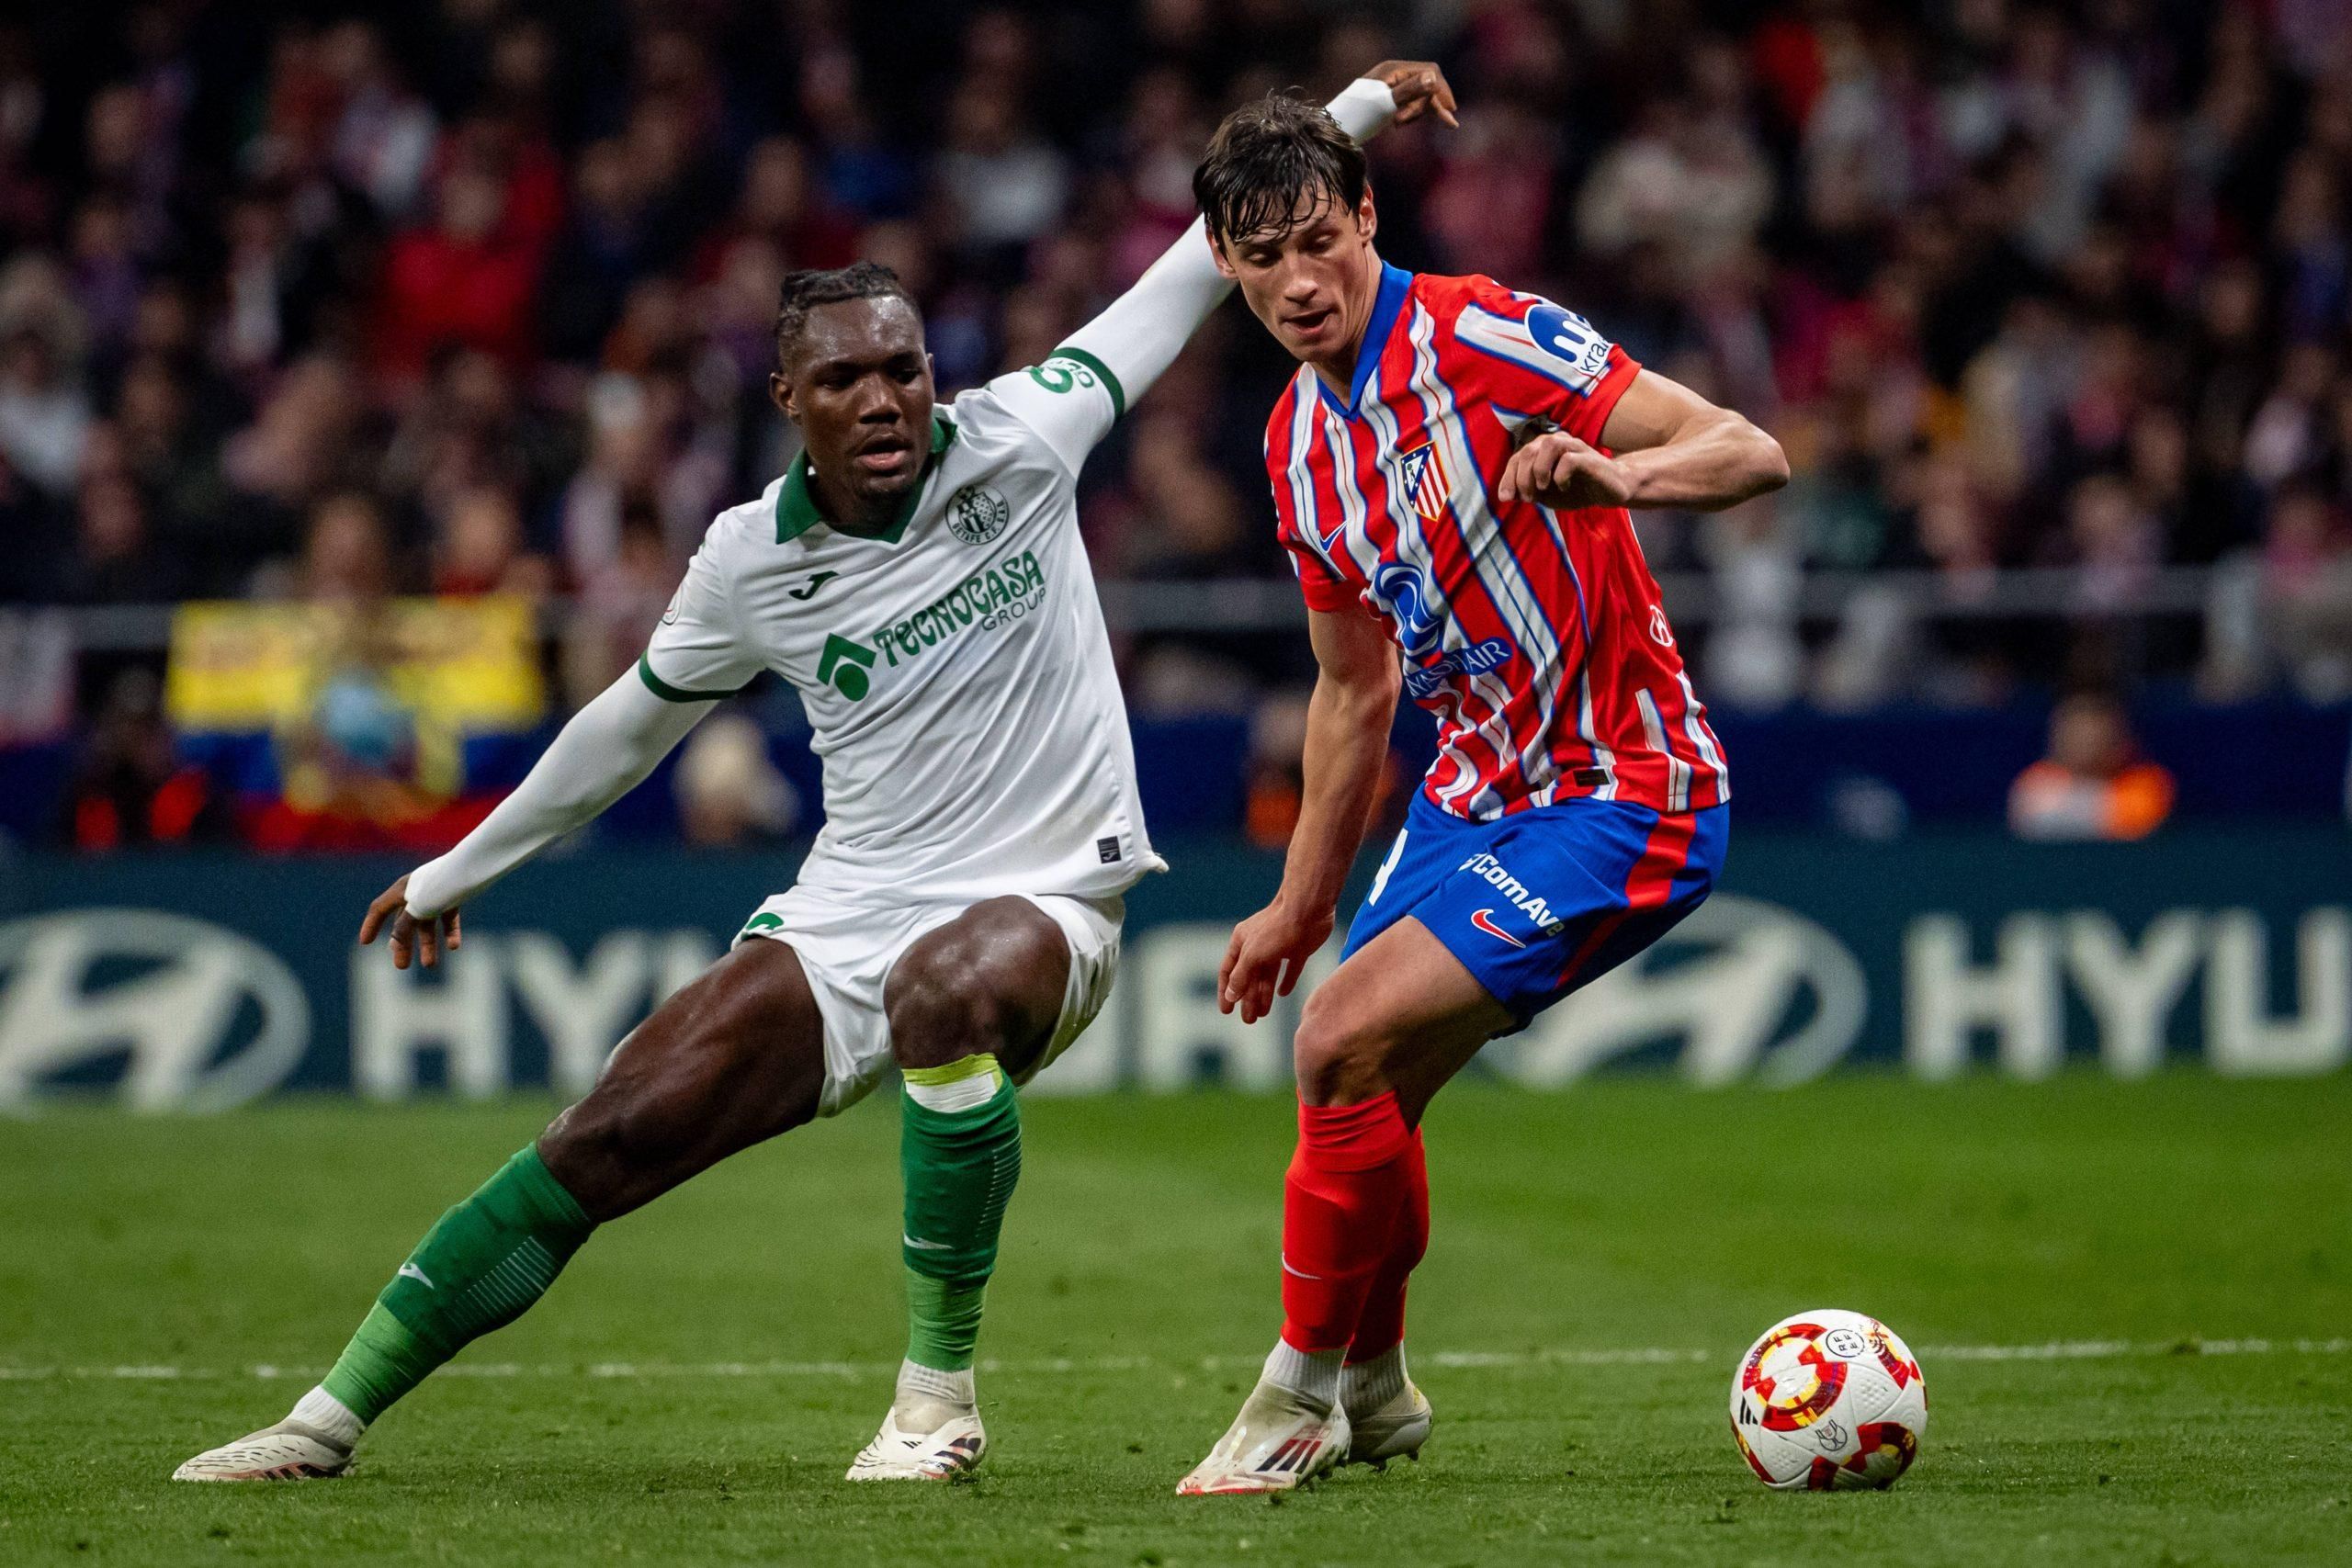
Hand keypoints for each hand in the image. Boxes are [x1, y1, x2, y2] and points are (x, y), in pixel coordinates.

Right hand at [359, 873, 461, 969]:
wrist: (474, 868)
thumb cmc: (441, 886)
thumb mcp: (417, 909)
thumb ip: (403, 926)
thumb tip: (394, 943)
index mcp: (402, 890)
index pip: (380, 909)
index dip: (371, 925)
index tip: (366, 943)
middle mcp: (416, 892)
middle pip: (405, 922)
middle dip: (403, 945)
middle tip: (402, 966)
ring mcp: (436, 894)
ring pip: (428, 924)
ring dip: (428, 945)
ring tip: (430, 965)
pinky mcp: (455, 897)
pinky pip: (448, 919)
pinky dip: (449, 933)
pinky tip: (453, 947)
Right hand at [1219, 898, 1334, 1024]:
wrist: (1308, 909)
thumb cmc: (1277, 928)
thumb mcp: (1253, 955)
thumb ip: (1241, 977)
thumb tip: (1230, 995)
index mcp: (1241, 941)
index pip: (1228, 970)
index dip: (1226, 991)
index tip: (1226, 1011)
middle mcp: (1258, 944)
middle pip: (1249, 976)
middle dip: (1247, 998)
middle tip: (1249, 1020)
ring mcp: (1279, 946)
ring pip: (1268, 975)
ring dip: (1264, 994)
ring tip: (1263, 1014)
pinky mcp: (1298, 948)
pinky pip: (1289, 968)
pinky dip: (1286, 981)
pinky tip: (1283, 994)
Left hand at [1367, 61, 1458, 128]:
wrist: (1336, 128)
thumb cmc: (1358, 116)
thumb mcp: (1385, 104)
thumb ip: (1410, 90)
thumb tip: (1433, 78)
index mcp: (1393, 69)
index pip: (1429, 72)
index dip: (1441, 89)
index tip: (1449, 110)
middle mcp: (1395, 74)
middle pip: (1427, 83)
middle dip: (1429, 103)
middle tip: (1431, 122)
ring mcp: (1393, 86)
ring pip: (1421, 95)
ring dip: (1418, 111)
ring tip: (1398, 125)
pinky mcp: (1391, 99)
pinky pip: (1413, 102)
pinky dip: (1416, 113)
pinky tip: (1422, 122)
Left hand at [1498, 429, 1634, 508]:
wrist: (1610, 490)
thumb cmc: (1576, 489)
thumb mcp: (1546, 495)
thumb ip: (1527, 492)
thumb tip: (1507, 494)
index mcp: (1542, 449)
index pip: (1517, 458)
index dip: (1508, 477)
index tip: (1506, 498)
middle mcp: (1556, 442)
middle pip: (1528, 451)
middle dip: (1522, 478)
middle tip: (1528, 499)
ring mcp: (1573, 447)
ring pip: (1548, 445)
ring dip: (1539, 470)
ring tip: (1542, 489)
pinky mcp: (1588, 457)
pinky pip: (1569, 459)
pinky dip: (1560, 475)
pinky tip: (1564, 487)